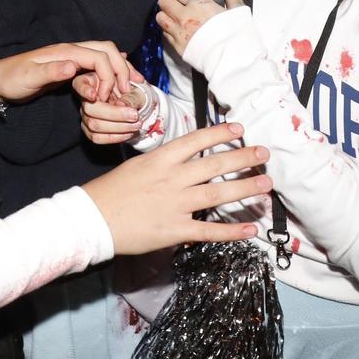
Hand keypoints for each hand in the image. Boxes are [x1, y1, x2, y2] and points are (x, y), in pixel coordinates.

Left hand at [0, 41, 134, 104]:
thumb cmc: (12, 79)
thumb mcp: (29, 78)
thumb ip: (51, 71)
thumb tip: (73, 66)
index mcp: (65, 52)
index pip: (99, 56)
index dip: (109, 76)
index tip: (107, 97)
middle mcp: (71, 51)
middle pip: (107, 50)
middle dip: (122, 68)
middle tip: (130, 90)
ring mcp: (72, 58)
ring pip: (104, 56)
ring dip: (120, 69)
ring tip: (132, 86)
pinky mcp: (71, 67)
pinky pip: (97, 64)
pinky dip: (111, 71)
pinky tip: (118, 80)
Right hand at [78, 82, 153, 147]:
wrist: (137, 108)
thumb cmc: (134, 95)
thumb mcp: (136, 90)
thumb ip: (130, 96)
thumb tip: (121, 106)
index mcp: (93, 82)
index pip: (80, 84)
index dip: (84, 91)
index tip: (94, 95)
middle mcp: (85, 99)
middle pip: (90, 109)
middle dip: (115, 114)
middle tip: (135, 115)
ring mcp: (86, 116)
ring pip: (94, 125)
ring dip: (119, 127)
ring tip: (136, 125)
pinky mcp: (90, 130)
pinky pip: (97, 137)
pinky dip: (115, 137)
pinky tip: (129, 133)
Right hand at [81, 123, 269, 253]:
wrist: (92, 219)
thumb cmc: (110, 191)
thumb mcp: (137, 166)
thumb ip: (163, 163)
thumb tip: (185, 161)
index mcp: (160, 160)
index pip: (195, 140)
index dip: (219, 132)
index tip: (239, 127)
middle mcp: (172, 179)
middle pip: (214, 165)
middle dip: (242, 157)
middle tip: (264, 154)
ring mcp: (175, 205)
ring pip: (217, 194)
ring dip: (245, 188)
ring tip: (265, 184)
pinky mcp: (175, 230)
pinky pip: (209, 230)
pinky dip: (232, 231)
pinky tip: (251, 229)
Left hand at [154, 0, 244, 54]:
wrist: (233, 63)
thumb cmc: (238, 37)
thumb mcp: (238, 9)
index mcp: (198, 4)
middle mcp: (184, 17)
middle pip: (163, 0)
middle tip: (181, 3)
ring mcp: (179, 33)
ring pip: (159, 16)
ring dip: (166, 14)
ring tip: (178, 16)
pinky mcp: (177, 47)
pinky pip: (164, 33)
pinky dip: (169, 29)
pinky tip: (180, 30)